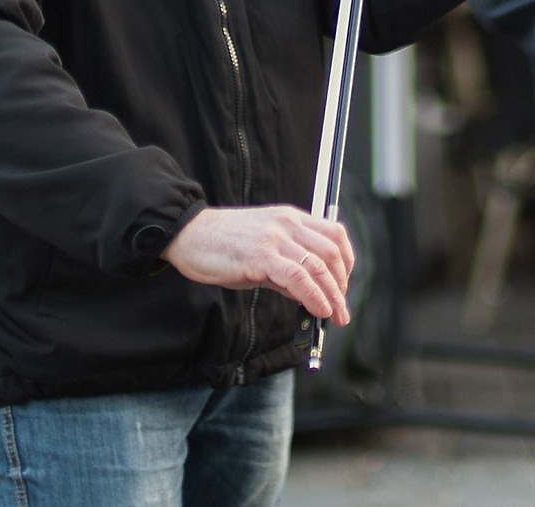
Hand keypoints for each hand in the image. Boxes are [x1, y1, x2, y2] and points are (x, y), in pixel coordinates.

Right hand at [161, 205, 355, 322]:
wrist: (188, 234)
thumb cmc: (222, 243)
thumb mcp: (262, 250)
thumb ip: (286, 269)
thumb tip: (308, 295)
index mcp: (290, 218)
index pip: (334, 235)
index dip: (347, 262)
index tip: (343, 285)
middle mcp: (287, 224)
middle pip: (332, 253)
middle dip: (341, 285)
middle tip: (341, 310)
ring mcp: (274, 238)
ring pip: (319, 266)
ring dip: (333, 296)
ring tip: (334, 316)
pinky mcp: (260, 256)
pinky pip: (298, 278)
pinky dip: (314, 296)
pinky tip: (317, 311)